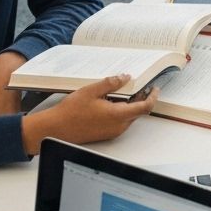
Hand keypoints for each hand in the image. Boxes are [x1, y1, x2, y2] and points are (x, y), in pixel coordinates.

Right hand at [22, 74, 157, 153]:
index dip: (152, 96)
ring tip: (123, 90)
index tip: (154, 88)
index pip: (145, 107)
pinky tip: (111, 100)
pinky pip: (120, 121)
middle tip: (139, 85)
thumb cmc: (71, 112)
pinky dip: (122, 110)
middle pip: (138, 111)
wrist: (56, 129)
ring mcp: (113, 131)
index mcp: (118, 115)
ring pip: (129, 116)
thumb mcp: (92, 91)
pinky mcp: (106, 133)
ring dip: (130, 104)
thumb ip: (111, 83)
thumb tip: (125, 78)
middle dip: (141, 98)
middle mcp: (119, 126)